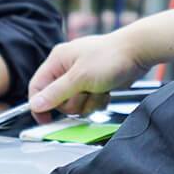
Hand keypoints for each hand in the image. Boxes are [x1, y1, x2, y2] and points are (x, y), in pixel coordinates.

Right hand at [28, 32, 147, 121]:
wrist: (139, 52)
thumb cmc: (110, 58)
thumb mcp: (80, 78)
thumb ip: (56, 93)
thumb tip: (34, 105)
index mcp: (57, 61)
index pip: (37, 86)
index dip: (39, 105)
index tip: (45, 121)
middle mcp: (67, 68)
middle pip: (57, 100)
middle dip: (74, 102)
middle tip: (85, 93)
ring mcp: (81, 77)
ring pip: (75, 104)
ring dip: (88, 102)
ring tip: (99, 89)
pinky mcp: (94, 84)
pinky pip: (89, 103)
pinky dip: (98, 101)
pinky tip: (107, 90)